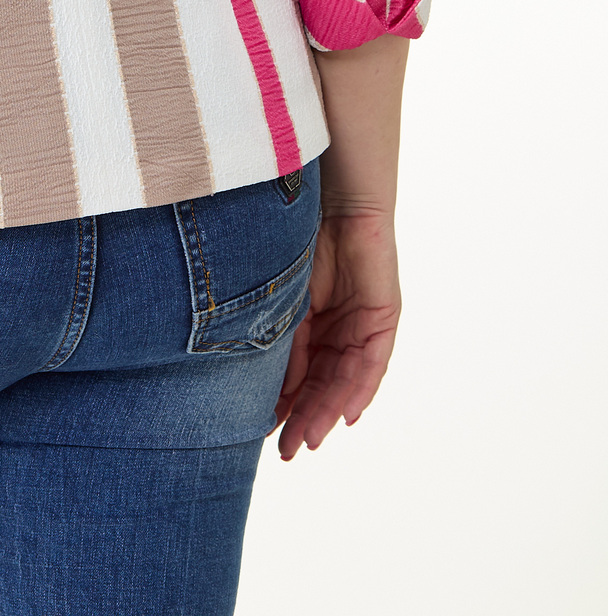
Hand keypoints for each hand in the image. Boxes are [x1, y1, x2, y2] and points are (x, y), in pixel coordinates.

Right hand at [274, 208, 400, 458]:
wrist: (331, 201)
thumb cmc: (299, 240)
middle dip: (306, 418)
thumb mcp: (287, 302)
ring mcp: (364, 326)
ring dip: (329, 411)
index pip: (301, 375)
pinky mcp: (384, 318)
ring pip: (347, 380)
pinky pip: (373, 363)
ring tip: (309, 438)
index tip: (267, 432)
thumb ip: (285, 344)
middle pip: (325, 385)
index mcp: (314, 325)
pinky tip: (347, 412)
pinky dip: (361, 389)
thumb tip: (275, 392)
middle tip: (287, 451)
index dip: (287, 405)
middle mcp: (341, 331)